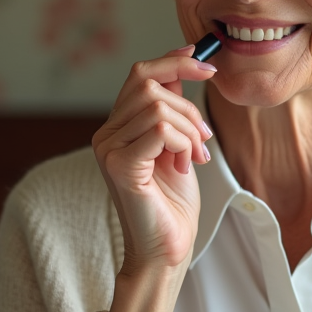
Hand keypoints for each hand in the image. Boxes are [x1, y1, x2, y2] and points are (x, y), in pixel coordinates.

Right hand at [93, 45, 215, 311]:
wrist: (166, 250)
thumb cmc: (172, 204)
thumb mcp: (177, 145)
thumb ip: (172, 111)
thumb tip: (183, 69)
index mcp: (117, 127)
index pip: (140, 74)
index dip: (174, 60)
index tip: (206, 63)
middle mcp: (106, 134)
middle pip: (149, 83)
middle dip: (189, 105)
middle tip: (204, 138)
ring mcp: (108, 149)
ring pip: (158, 106)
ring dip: (190, 129)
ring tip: (195, 157)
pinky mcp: (120, 165)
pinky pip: (160, 129)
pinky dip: (183, 143)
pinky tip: (185, 166)